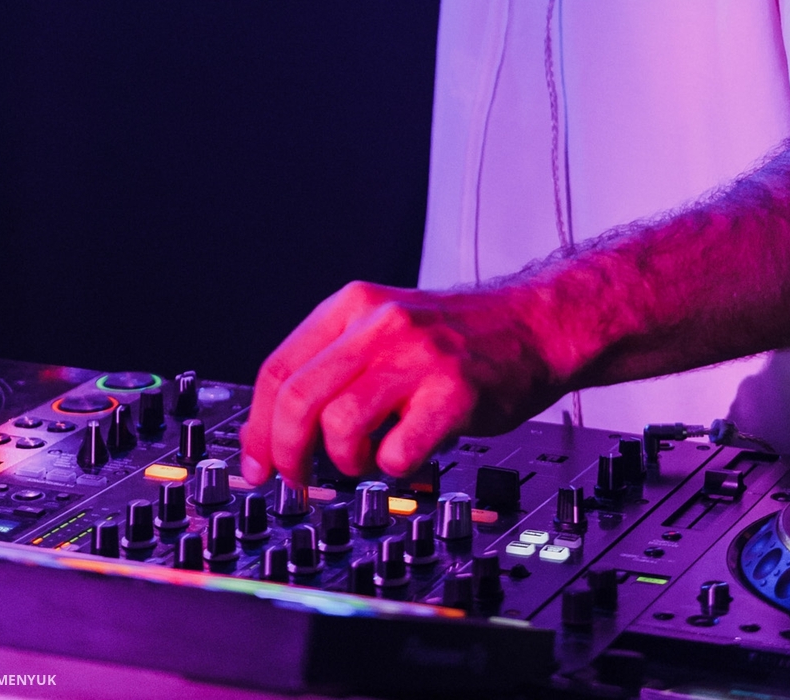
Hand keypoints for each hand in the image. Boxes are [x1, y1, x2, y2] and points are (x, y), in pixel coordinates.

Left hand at [239, 279, 566, 484]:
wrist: (534, 326)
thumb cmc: (458, 338)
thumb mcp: (385, 327)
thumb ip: (335, 363)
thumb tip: (274, 430)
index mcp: (354, 306)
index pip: (279, 369)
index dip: (256, 429)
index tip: (256, 465)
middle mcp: (380, 324)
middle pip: (298, 401)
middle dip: (286, 456)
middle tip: (295, 483)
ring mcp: (418, 356)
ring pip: (339, 425)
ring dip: (345, 462)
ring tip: (367, 459)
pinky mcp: (453, 392)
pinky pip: (396, 452)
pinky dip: (393, 467)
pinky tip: (410, 452)